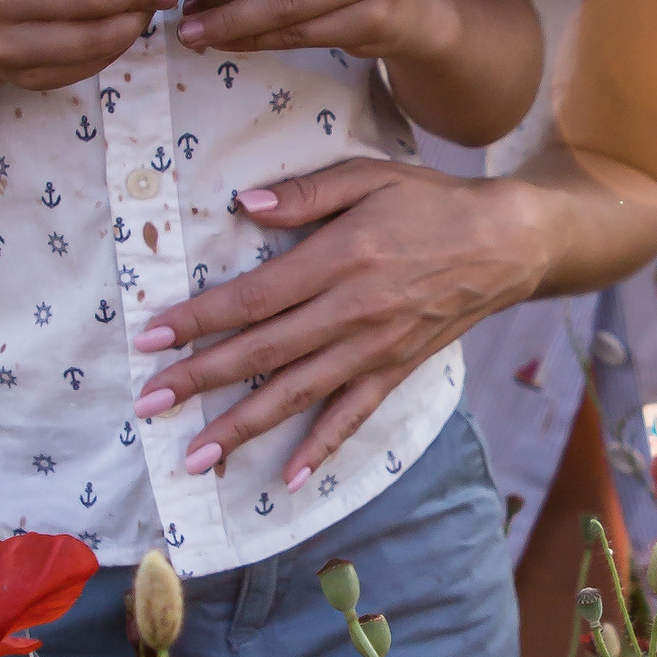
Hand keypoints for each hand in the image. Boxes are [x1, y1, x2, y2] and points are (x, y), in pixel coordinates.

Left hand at [129, 157, 543, 483]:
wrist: (507, 242)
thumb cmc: (431, 202)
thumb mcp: (369, 176)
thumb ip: (306, 192)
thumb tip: (246, 205)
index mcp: (339, 258)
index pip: (253, 298)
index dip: (198, 320)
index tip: (151, 339)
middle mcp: (352, 311)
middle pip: (263, 353)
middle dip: (200, 381)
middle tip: (149, 404)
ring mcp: (375, 348)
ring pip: (297, 394)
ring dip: (244, 429)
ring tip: (197, 457)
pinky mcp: (396, 370)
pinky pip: (353, 416)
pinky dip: (321, 450)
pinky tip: (289, 479)